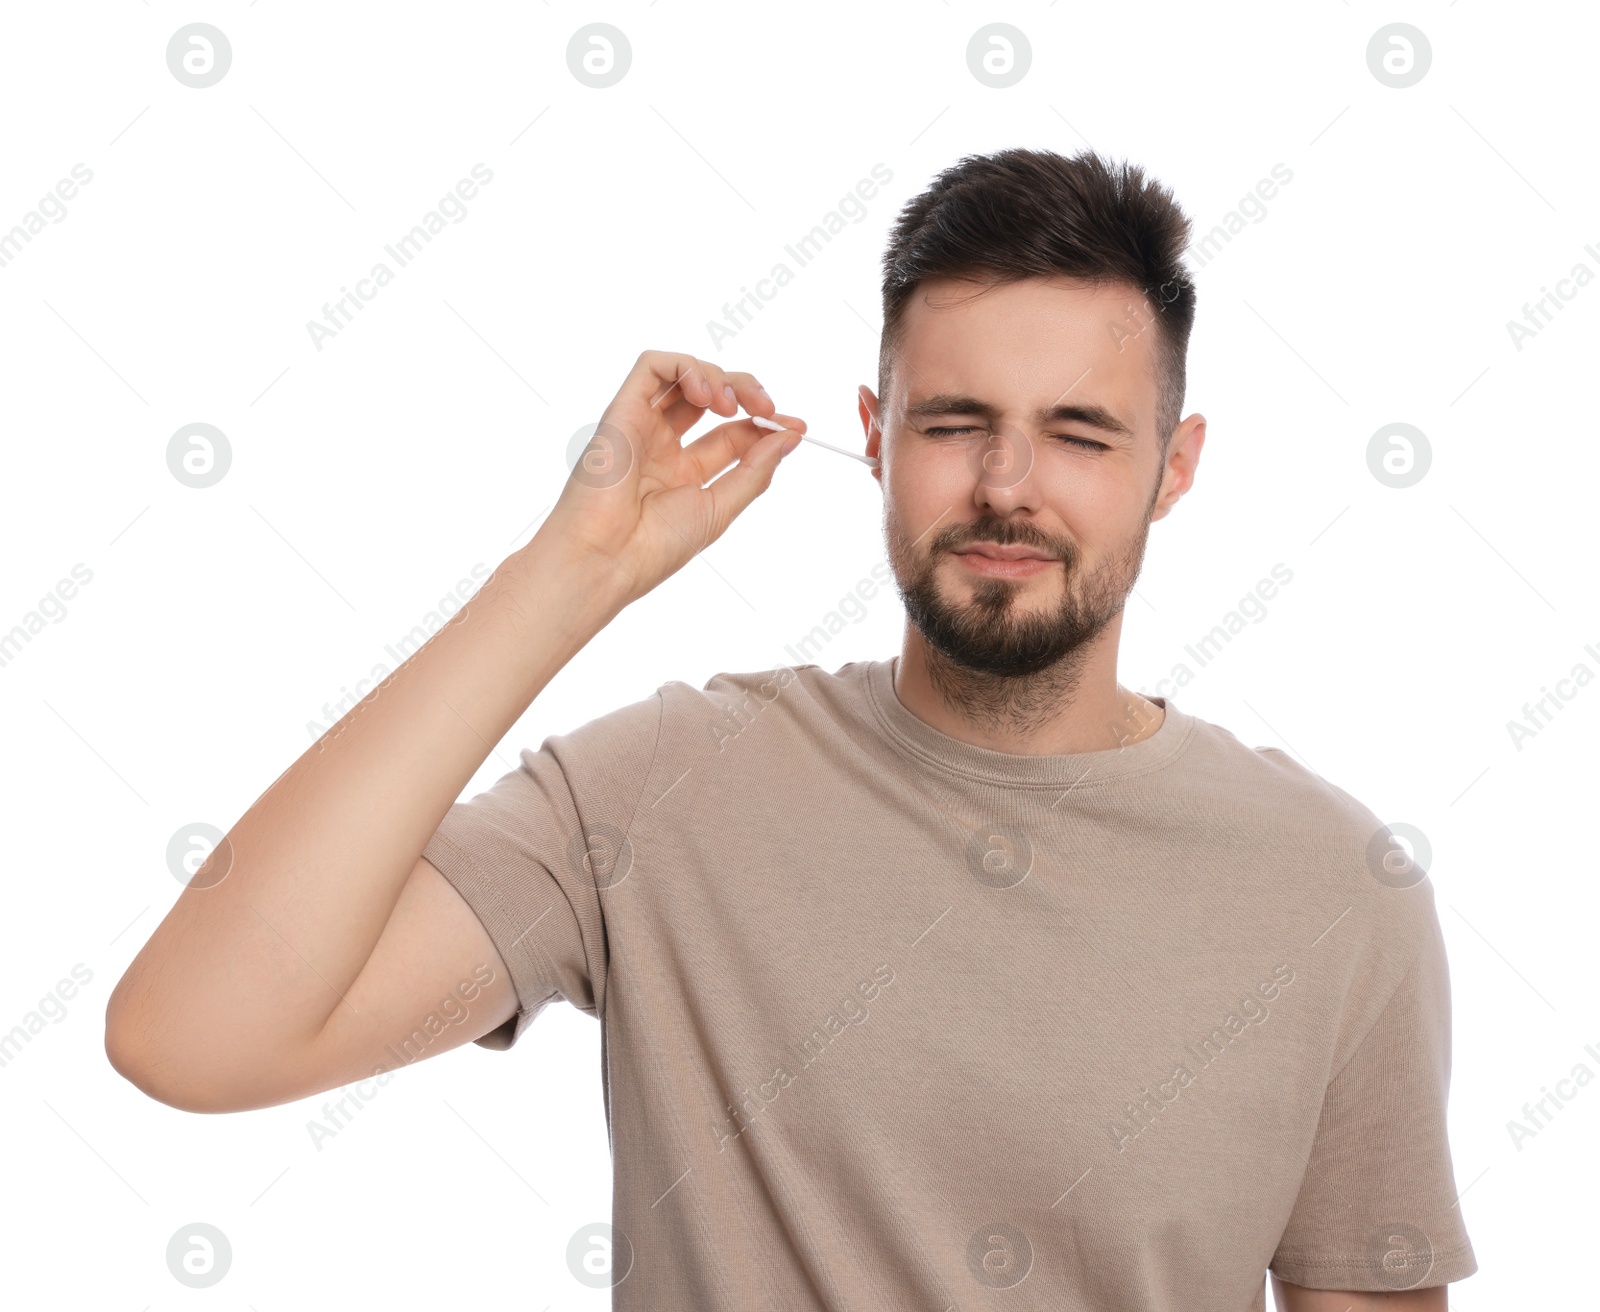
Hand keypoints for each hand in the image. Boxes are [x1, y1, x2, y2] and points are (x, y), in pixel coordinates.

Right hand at [541, 350, 806, 603]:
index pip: (733, 433)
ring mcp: (642, 426)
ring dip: (719, 377)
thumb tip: (790, 437)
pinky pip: (652, 366)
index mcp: (684, 473)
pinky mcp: (622, 410)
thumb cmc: (654, 545)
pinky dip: (686, 368)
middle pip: (712, 397)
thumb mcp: (720, 508)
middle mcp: (663, 446)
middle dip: (747, 391)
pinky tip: (705, 395)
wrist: (608, 557)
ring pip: (684, 374)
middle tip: (768, 407)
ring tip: (732, 404)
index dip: (767, 425)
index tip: (796, 428)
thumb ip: (755, 471)